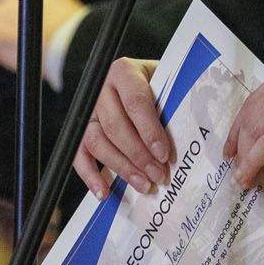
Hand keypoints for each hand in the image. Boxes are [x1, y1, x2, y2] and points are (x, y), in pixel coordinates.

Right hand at [74, 57, 169, 197]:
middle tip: (159, 175)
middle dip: (138, 155)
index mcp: (124, 71)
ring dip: (121, 167)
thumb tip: (183, 142)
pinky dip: (90, 175)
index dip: (149, 131)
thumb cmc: (163, 86)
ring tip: (144, 185)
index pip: (135, 102)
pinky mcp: (82, 130)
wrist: (148, 81)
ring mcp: (90, 111)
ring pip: (97, 142)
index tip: (164, 154)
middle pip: (115, 126)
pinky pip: (80, 154)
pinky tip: (104, 192)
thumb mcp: (170, 86)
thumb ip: (171, 105)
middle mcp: (102, 89)